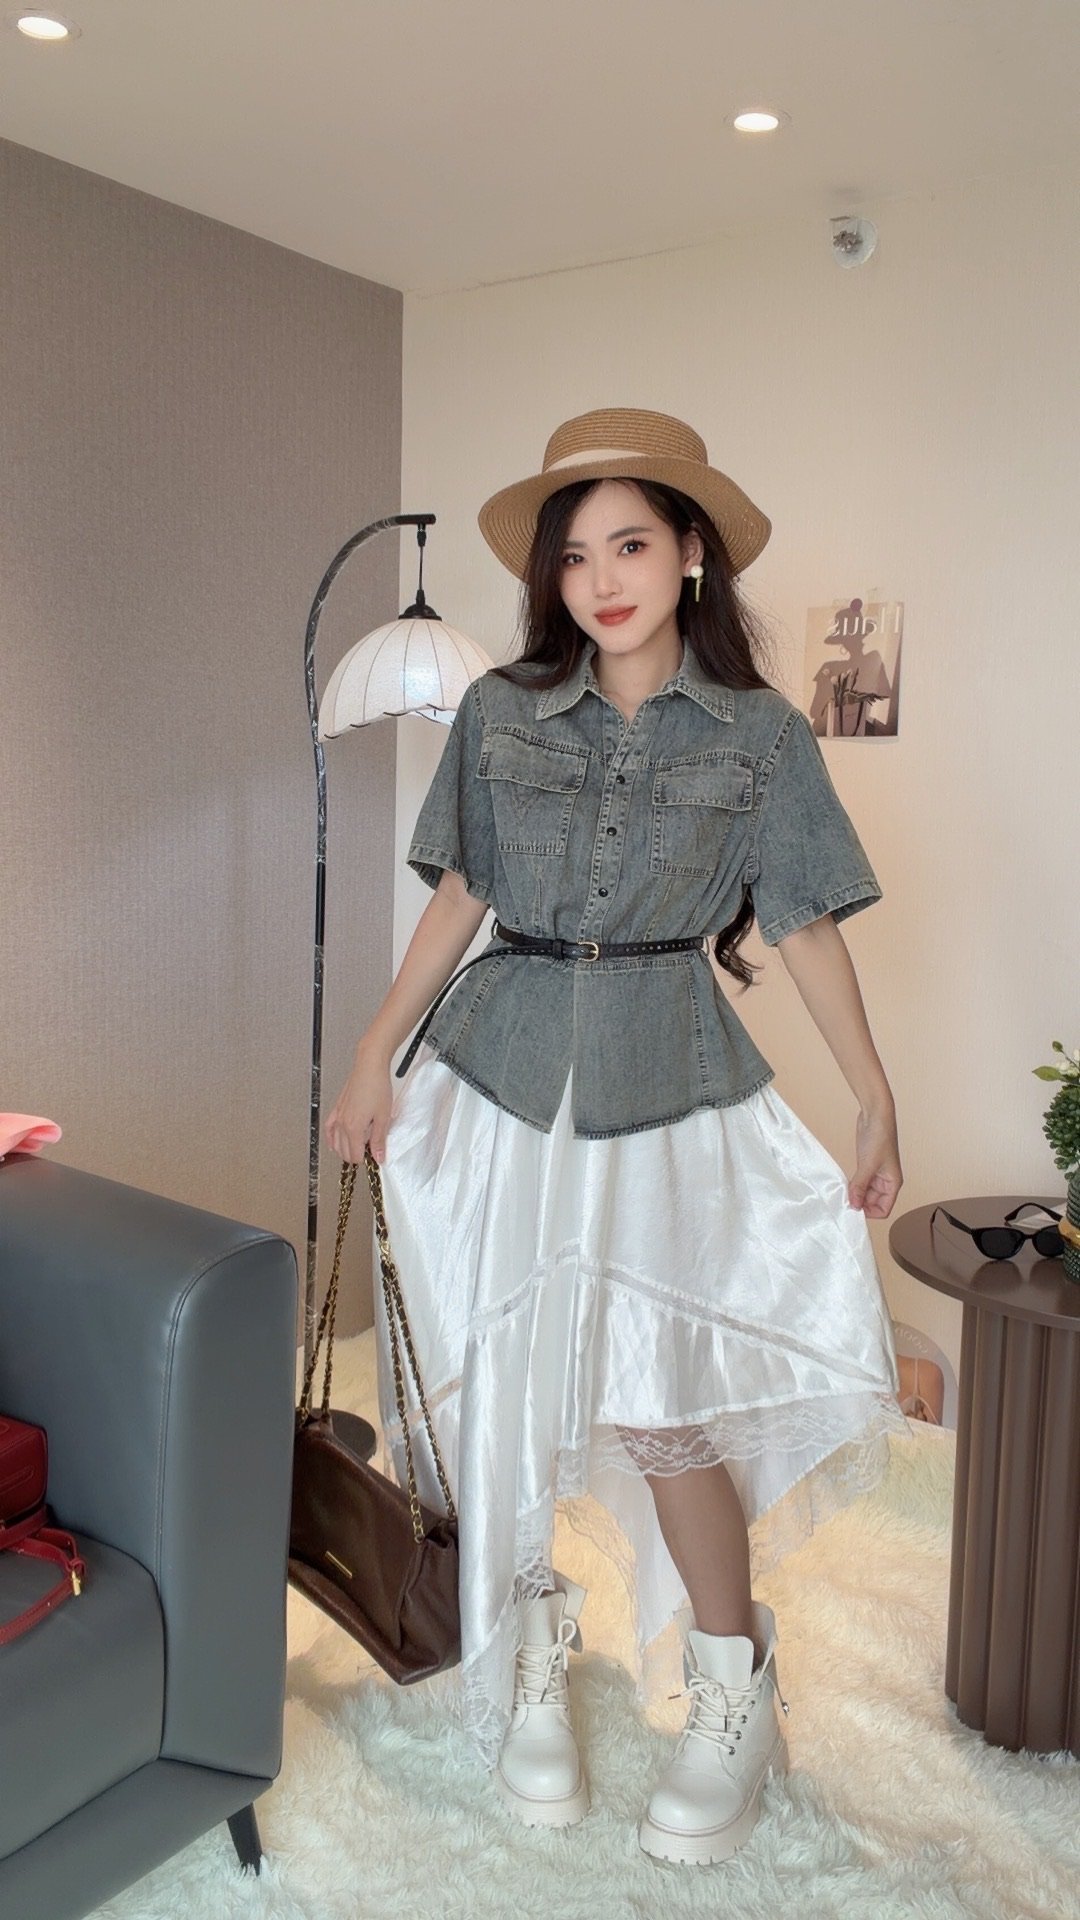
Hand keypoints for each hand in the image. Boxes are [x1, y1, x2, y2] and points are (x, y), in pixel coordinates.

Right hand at [325, 1051, 392, 1165]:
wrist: (370, 1066)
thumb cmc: (377, 1086)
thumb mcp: (383, 1116)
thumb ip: (379, 1139)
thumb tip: (379, 1157)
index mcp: (354, 1127)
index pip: (355, 1155)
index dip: (366, 1159)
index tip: (376, 1157)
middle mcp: (343, 1123)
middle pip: (344, 1152)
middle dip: (356, 1156)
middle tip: (370, 1153)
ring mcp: (338, 1116)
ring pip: (335, 1143)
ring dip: (345, 1150)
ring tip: (357, 1150)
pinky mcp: (337, 1108)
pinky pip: (329, 1128)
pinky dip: (331, 1138)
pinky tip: (334, 1142)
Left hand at [848, 1107, 902, 1217]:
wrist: (875, 1115)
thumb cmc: (880, 1136)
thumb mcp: (868, 1165)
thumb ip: (860, 1186)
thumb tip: (854, 1205)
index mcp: (893, 1183)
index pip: (883, 1209)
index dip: (869, 1212)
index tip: (854, 1210)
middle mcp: (886, 1181)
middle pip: (873, 1203)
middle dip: (859, 1203)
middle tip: (844, 1201)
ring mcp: (876, 1174)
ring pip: (865, 1193)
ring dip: (854, 1194)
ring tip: (843, 1192)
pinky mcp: (867, 1166)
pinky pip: (860, 1183)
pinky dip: (852, 1185)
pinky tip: (844, 1184)